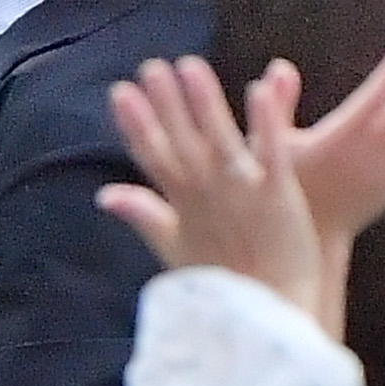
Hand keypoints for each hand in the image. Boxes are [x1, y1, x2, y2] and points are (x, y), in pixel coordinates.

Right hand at [99, 56, 330, 320]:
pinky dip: (264, 122)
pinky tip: (258, 89)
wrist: (269, 319)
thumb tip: (104, 195)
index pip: (152, 156)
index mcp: (182, 205)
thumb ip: (143, 215)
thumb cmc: (223, 287)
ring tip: (190, 67)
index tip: (120, 92)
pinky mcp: (279, 196)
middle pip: (181, 141)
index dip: (135, 124)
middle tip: (151, 66)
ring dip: (204, 102)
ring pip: (219, 139)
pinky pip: (270, 153)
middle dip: (164, 103)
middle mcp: (207, 196)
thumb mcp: (174, 249)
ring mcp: (242, 194)